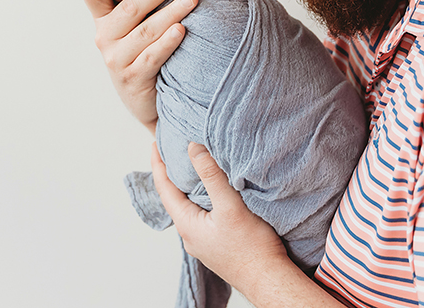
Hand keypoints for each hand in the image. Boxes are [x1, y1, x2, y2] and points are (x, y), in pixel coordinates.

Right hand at [80, 0, 197, 131]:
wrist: (150, 99)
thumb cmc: (148, 50)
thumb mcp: (140, 24)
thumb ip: (148, 1)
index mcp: (104, 19)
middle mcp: (104, 37)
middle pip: (129, 7)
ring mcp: (116, 59)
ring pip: (145, 30)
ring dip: (171, 12)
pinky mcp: (132, 78)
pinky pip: (152, 56)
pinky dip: (168, 42)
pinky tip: (181, 30)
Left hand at [151, 142, 287, 290]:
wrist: (268, 279)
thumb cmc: (251, 248)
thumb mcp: (230, 206)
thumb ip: (211, 176)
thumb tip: (193, 148)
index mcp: (187, 225)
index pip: (165, 189)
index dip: (158, 164)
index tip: (155, 144)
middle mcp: (190, 235)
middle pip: (174, 198)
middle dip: (171, 174)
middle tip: (171, 152)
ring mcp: (202, 242)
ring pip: (189, 207)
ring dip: (187, 187)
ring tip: (190, 168)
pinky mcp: (215, 244)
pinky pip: (201, 215)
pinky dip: (201, 198)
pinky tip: (212, 194)